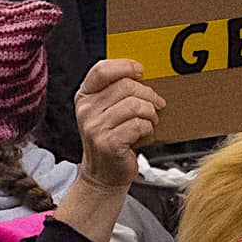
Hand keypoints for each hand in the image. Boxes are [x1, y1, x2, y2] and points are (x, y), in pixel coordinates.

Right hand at [73, 59, 163, 189]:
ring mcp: (95, 127)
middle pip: (125, 86)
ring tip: (151, 121)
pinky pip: (138, 125)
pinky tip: (144, 135)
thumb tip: (143, 75)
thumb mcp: (107, 112)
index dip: (124, 66)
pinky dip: (148, 129)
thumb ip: (117, 92)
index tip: (141, 70)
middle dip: (148, 94)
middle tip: (157, 104)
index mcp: (85, 96)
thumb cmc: (112, 140)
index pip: (101, 70)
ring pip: (134, 105)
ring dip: (150, 113)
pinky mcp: (108, 143)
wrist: (104, 175)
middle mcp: (86, 110)